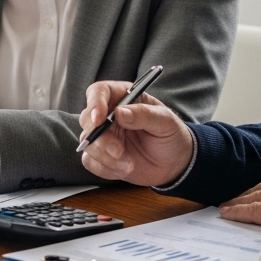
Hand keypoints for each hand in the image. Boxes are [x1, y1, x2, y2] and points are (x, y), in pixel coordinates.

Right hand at [77, 80, 193, 187]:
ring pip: (88, 143)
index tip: (99, 119)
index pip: (99, 92)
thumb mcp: (165, 121)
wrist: (174, 164)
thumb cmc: (171, 135)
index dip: (94, 103)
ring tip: (129, 164)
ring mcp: (103, 136)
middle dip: (100, 138)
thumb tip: (120, 113)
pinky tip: (124, 168)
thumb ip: (144, 114)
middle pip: (87, 119)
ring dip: (106, 157)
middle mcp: (108, 115)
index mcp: (123, 98)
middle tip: (118, 151)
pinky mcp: (101, 156)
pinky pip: (90, 162)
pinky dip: (106, 168)